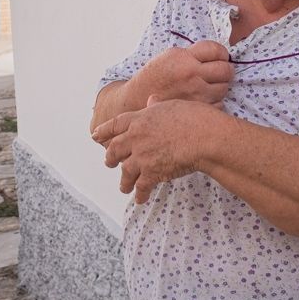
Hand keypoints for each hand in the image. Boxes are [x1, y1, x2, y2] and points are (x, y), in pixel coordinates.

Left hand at [92, 97, 224, 202]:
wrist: (204, 137)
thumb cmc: (195, 118)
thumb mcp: (172, 105)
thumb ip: (157, 106)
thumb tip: (151, 100)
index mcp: (140, 118)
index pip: (115, 125)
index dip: (103, 131)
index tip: (95, 135)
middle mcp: (136, 137)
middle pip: (114, 149)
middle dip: (110, 158)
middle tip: (109, 162)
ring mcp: (142, 156)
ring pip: (125, 171)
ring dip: (123, 181)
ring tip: (123, 187)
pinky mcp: (151, 172)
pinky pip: (141, 186)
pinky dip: (139, 194)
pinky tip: (140, 199)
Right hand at [128, 40, 232, 107]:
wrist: (137, 100)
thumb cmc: (155, 77)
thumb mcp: (169, 56)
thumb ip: (193, 53)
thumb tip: (218, 54)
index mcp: (183, 57)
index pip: (216, 50)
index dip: (221, 53)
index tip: (219, 56)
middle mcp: (191, 74)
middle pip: (225, 69)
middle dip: (225, 69)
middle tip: (219, 71)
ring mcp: (195, 94)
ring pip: (224, 87)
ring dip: (220, 85)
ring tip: (208, 85)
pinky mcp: (196, 109)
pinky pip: (219, 104)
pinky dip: (214, 101)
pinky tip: (204, 99)